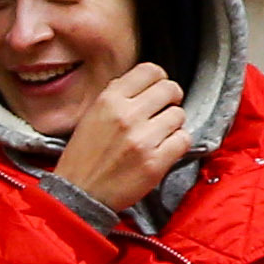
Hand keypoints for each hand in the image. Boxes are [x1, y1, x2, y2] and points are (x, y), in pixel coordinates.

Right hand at [53, 62, 189, 211]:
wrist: (80, 193)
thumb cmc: (84, 156)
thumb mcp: (92, 115)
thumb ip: (115, 96)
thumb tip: (141, 83)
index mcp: (109, 100)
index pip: (150, 70)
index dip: (160, 79)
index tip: (159, 89)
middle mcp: (127, 115)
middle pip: (170, 89)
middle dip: (171, 99)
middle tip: (164, 110)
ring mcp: (143, 139)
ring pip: (179, 115)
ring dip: (174, 124)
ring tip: (160, 134)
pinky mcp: (155, 162)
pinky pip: (184, 140)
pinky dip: (178, 144)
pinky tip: (164, 149)